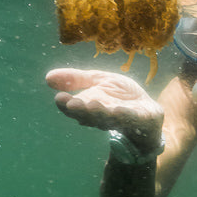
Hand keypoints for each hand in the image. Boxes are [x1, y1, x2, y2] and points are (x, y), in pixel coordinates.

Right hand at [46, 67, 163, 149]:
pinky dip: (124, 115)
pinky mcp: (141, 119)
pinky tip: (118, 110)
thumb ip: (76, 79)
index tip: (59, 98)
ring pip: (108, 118)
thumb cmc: (121, 98)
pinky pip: (132, 118)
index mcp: (90, 106)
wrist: (149, 112)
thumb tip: (48, 77)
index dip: (67, 104)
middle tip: (71, 104)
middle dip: (81, 109)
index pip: (75, 107)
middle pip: (89, 114)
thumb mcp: (98, 81)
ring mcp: (122, 119)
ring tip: (91, 104)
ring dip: (99, 112)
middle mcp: (103, 116)